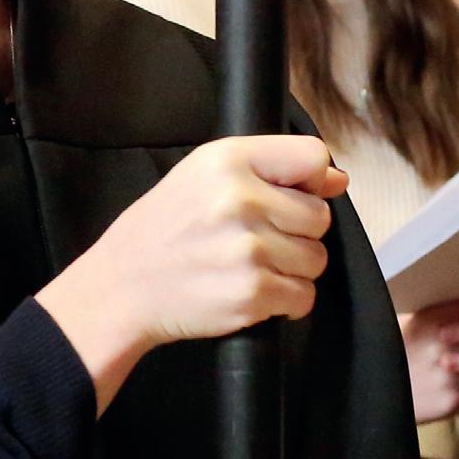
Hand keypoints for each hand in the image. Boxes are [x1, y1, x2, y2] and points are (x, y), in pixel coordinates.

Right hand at [36, 136, 345, 413]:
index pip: (312, 157)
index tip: (291, 196)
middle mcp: (240, 199)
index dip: (312, 180)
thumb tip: (337, 180)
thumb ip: (269, 168)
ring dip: (292, 269)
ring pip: (316, 259)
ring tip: (249, 266)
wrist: (121, 287)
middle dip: (297, 233)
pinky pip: (304, 296)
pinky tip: (252, 292)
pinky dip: (285, 301)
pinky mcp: (252, 293)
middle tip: (255, 240)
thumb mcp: (202, 176)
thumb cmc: (163, 229)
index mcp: (227, 160)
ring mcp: (247, 248)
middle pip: (320, 216)